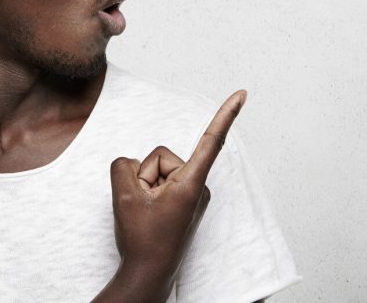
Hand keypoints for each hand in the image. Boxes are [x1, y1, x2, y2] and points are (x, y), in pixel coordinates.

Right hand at [101, 90, 246, 300]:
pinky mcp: (185, 199)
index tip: (243, 94)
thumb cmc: (142, 240)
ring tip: (147, 213)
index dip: (226, 114)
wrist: (148, 274)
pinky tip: (150, 212)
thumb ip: (123, 165)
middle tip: (144, 207)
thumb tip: (133, 164)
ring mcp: (191, 193)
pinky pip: (161, 181)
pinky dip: (149, 191)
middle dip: (145, 176)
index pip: (211, 140)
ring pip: (158, 169)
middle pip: (160, 157)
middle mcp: (197, 185)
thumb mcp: (123, 196)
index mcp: (191, 183)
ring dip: (145, 187)